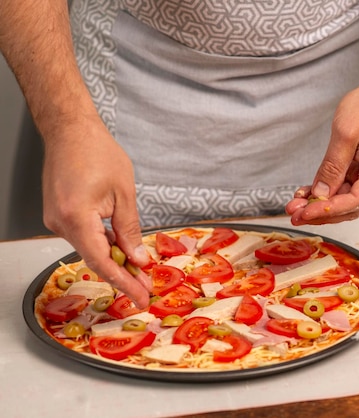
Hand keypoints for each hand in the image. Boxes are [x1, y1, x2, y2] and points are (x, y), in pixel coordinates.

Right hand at [42, 117, 151, 306]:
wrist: (70, 130)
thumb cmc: (97, 152)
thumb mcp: (124, 192)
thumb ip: (130, 229)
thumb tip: (137, 258)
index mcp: (76, 217)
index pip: (101, 262)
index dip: (123, 282)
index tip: (140, 297)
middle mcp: (60, 223)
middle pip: (94, 258)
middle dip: (121, 274)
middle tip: (145, 287)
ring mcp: (56, 219)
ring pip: (89, 248)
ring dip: (113, 259)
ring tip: (138, 270)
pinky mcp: (59, 214)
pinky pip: (83, 236)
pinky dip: (102, 244)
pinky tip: (120, 249)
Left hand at [286, 78, 358, 224]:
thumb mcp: (346, 132)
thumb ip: (332, 166)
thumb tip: (320, 194)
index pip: (356, 201)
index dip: (328, 210)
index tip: (304, 213)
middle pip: (351, 206)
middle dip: (321, 212)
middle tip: (293, 215)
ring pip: (348, 199)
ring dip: (322, 203)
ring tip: (296, 205)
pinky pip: (348, 186)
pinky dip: (329, 190)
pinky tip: (308, 192)